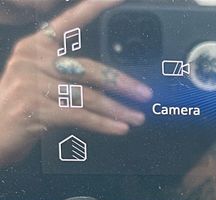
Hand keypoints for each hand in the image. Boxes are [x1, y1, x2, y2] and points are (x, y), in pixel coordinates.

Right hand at [0, 0, 152, 165]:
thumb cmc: (26, 105)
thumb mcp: (44, 80)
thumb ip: (73, 74)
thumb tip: (116, 81)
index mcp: (37, 45)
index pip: (71, 21)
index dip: (95, 8)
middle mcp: (32, 59)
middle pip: (88, 67)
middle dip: (122, 83)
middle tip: (145, 93)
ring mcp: (31, 84)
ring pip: (87, 95)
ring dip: (117, 109)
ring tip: (138, 117)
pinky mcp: (34, 109)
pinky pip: (79, 116)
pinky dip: (103, 124)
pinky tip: (120, 128)